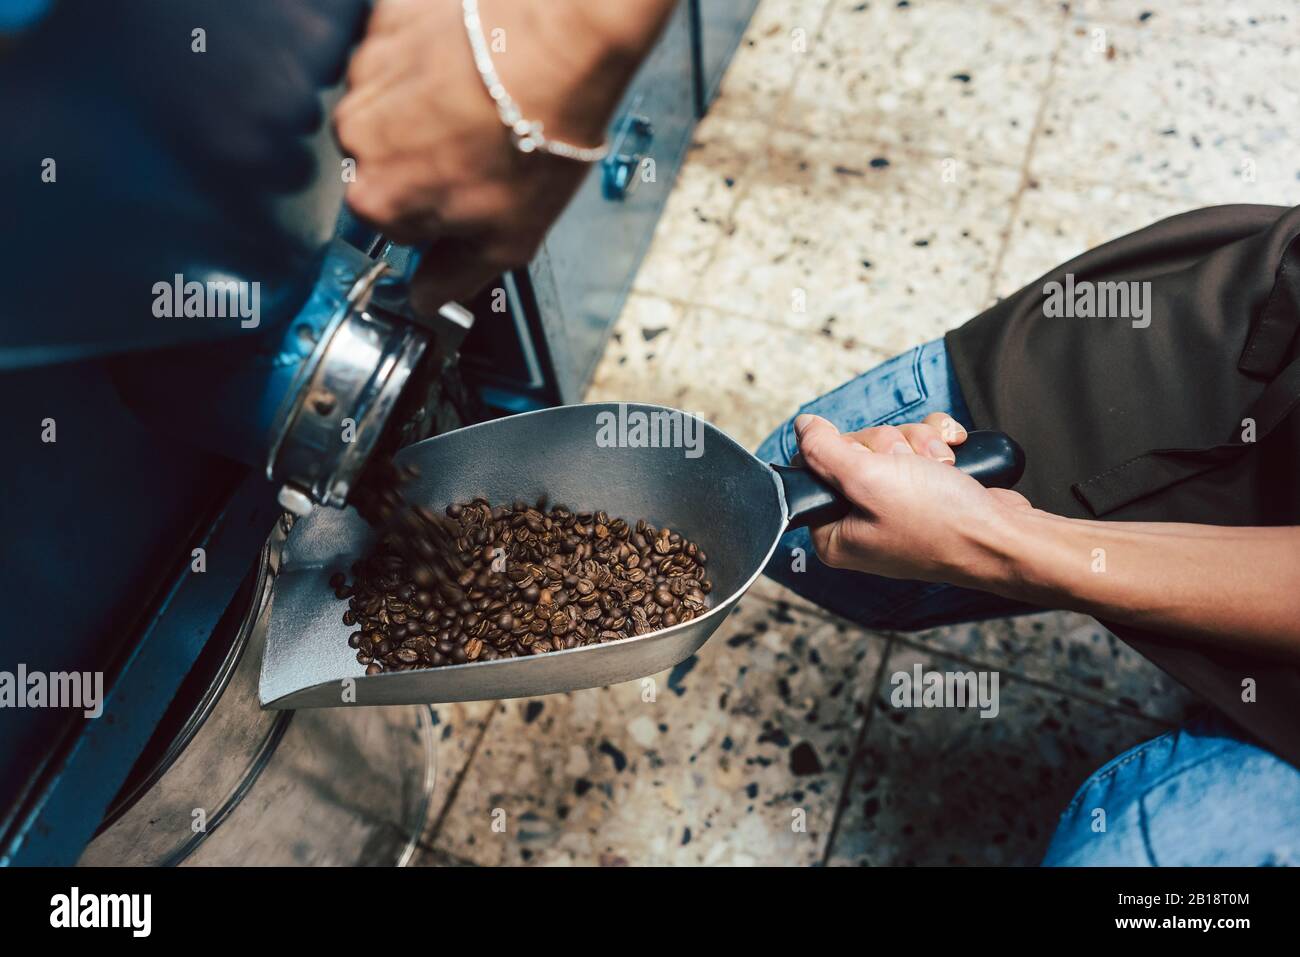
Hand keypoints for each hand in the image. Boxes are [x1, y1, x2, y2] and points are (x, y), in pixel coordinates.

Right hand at [335, 0, 671, 314]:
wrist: (560, 46)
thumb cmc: (536, 137)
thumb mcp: (508, 239)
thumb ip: (454, 276)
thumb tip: (426, 299)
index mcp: (378, 198)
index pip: (393, 221)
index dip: (436, 211)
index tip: (468, 195)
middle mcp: (356, 135)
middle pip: (385, 161)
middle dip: (425, 158)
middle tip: (481, 146)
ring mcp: (366, 72)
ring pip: (389, 104)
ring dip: (426, 107)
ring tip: (482, 103)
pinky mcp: (385, 22)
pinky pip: (398, 51)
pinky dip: (428, 59)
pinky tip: (470, 66)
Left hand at [793, 413, 1031, 584]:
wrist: (1005, 537)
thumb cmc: (940, 521)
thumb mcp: (869, 479)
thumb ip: (824, 451)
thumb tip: (802, 427)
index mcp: (835, 534)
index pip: (815, 468)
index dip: (845, 452)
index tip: (873, 463)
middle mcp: (860, 523)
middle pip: (854, 451)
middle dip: (890, 446)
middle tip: (910, 467)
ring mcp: (894, 508)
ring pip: (890, 444)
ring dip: (918, 445)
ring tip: (940, 467)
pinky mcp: (924, 493)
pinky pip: (918, 448)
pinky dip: (936, 444)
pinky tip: (953, 455)